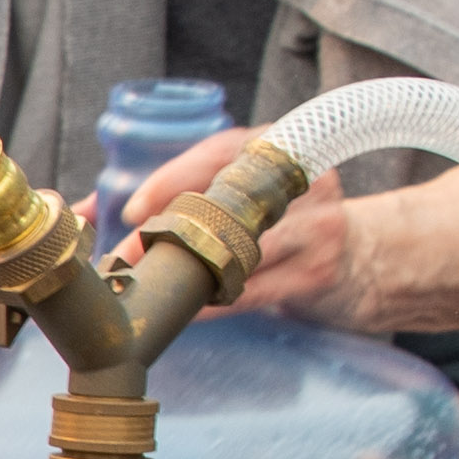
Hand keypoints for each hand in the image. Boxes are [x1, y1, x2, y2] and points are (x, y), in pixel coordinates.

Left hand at [127, 132, 350, 319]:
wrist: (369, 259)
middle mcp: (302, 182)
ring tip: (150, 285)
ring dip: (187, 273)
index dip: (173, 178)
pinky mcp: (317, 274)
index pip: (220, 151)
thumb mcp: (250, 192)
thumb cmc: (286, 222)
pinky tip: (187, 310)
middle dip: (170, 232)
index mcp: (279, 148)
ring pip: (239, 251)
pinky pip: (253, 293)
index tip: (134, 209)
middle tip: (128, 255)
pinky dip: (213, 304)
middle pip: (227, 202)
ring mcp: (316, 228)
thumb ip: (184, 191)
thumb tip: (90, 209)